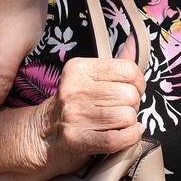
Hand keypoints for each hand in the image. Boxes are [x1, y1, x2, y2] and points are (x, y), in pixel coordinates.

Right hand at [31, 41, 146, 173]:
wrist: (41, 136)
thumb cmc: (73, 104)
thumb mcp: (88, 77)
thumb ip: (116, 61)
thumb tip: (135, 40)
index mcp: (78, 69)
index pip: (128, 70)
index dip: (138, 82)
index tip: (133, 89)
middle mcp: (74, 90)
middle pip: (130, 95)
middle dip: (132, 105)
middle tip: (120, 109)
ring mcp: (75, 116)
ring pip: (127, 116)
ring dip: (129, 122)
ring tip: (117, 122)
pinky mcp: (78, 140)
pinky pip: (119, 138)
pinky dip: (130, 137)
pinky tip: (126, 134)